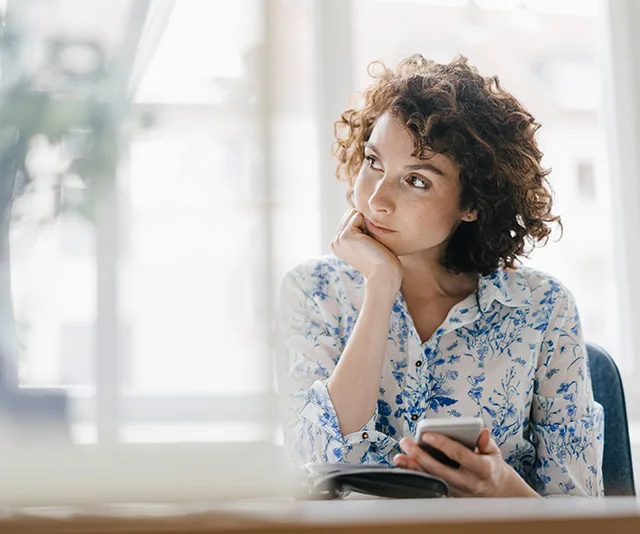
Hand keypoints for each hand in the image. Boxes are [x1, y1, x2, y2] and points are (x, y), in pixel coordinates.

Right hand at [330, 209, 401, 289]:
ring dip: (366, 224)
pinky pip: (358, 216)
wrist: (384, 273)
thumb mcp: (366, 243)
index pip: (350, 219)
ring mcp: (338, 239)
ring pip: (354, 214)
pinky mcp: (345, 236)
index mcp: (337, 244)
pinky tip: (370, 241)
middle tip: (370, 244)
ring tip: (370, 243)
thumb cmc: (381, 259)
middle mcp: (334, 242)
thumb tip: (359, 212)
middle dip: (364, 223)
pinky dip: (368, 225)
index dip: (364, 227)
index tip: (369, 245)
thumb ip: (359, 229)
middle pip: (351, 214)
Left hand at [393, 428, 539, 497]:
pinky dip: (416, 475)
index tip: (427, 435)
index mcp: (481, 469)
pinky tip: (404, 466)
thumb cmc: (490, 465)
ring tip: (398, 457)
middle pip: (440, 470)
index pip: (459, 454)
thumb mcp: (494, 452)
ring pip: (432, 479)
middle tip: (406, 443)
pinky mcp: (448, 494)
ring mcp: (457, 491)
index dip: (442, 444)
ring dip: (413, 469)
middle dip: (421, 456)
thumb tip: (482, 431)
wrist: (495, 490)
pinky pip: (430, 483)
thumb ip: (486, 442)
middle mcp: (467, 482)